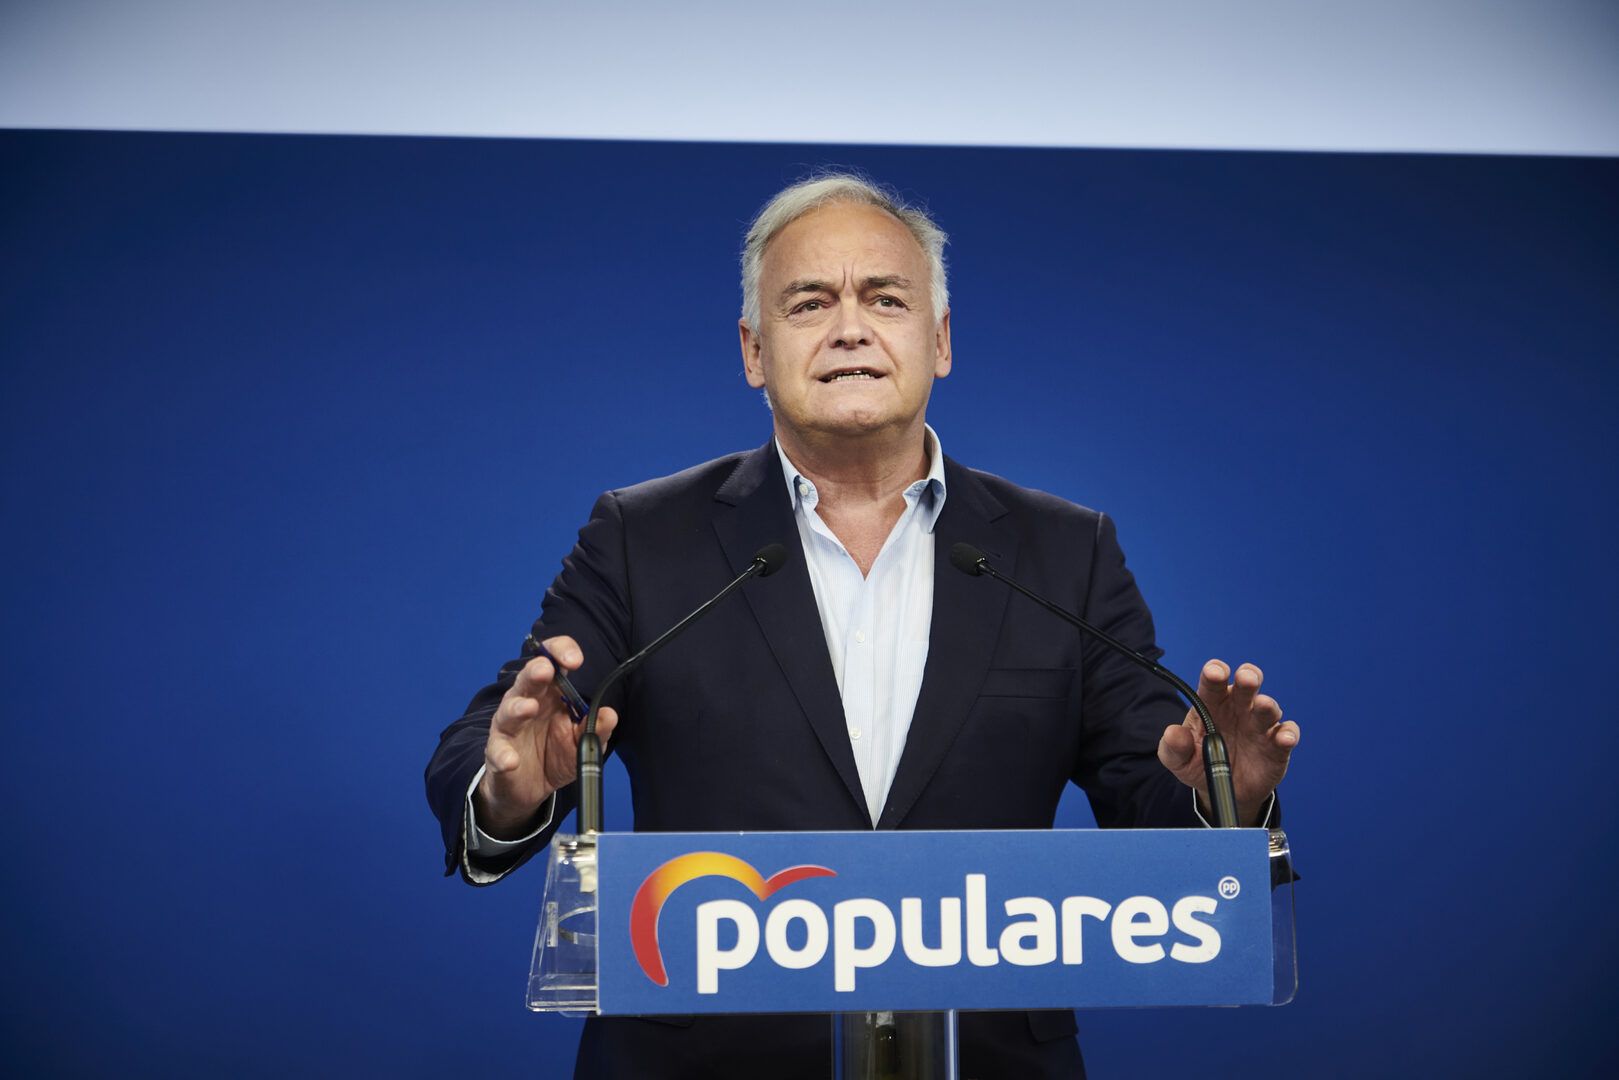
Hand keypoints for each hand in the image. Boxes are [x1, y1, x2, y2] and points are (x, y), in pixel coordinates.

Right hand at [474, 636, 617, 838]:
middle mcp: (527, 703)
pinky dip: (503, 755)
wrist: (532, 788)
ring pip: (509, 710)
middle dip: (536, 671)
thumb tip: (610, 715)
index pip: (553, 662)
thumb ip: (596, 728)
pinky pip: (497, 751)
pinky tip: (511, 761)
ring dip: (518, 707)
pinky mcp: (498, 752)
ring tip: (529, 708)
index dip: (560, 653)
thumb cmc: (556, 754)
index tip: (575, 660)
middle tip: (545, 669)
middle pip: (528, 679)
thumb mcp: (582, 742)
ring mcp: (510, 727)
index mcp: (550, 694)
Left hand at [1157, 660, 1296, 825]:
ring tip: (1263, 705)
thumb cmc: (1199, 764)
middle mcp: (1238, 709)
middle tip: (1246, 678)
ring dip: (1268, 705)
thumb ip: (1173, 747)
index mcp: (1211, 704)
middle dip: (1248, 677)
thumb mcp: (1178, 760)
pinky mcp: (1277, 745)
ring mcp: (1259, 725)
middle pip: (1245, 686)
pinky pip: (1287, 734)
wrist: (1222, 791)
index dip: (1215, 673)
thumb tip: (1172, 734)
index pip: (1213, 682)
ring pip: (1268, 708)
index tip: (1214, 672)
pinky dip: (1288, 734)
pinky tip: (1284, 738)